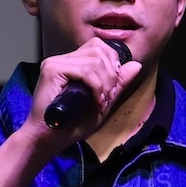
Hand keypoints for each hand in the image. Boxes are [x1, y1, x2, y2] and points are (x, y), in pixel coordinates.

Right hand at [26, 37, 149, 143]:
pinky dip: (96, 87)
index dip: (112, 63)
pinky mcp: (51, 70)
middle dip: (111, 74)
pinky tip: (95, 101)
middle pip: (99, 49)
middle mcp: (62, 59)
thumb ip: (118, 84)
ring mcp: (55, 63)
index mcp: (71, 63)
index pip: (98, 46)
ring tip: (100, 101)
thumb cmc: (71, 125)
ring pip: (94, 60)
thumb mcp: (103, 103)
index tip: (110, 88)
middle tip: (107, 97)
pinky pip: (84, 70)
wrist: (49, 139)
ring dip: (104, 83)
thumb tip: (136, 64)